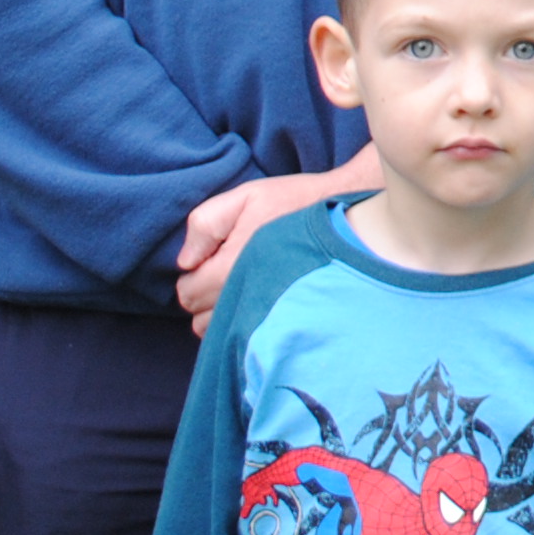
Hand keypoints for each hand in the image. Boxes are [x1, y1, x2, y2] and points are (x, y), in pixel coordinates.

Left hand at [177, 150, 383, 326]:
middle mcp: (244, 299)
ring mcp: (264, 315)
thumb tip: (186, 262)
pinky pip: (246, 337)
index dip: (193, 275)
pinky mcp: (281, 323)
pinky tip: (258, 298)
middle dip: (205, 297)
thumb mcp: (244, 197)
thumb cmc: (295, 204)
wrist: (347, 222)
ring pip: (222, 333)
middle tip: (228, 270)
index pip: (188, 293)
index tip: (213, 257)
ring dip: (223, 313)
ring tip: (243, 284)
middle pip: (200, 320)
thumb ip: (204, 224)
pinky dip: (244, 322)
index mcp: (229, 269)